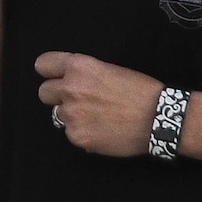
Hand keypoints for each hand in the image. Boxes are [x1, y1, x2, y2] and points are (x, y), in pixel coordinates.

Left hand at [34, 52, 161, 156]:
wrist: (158, 118)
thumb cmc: (140, 91)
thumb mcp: (109, 69)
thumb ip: (84, 74)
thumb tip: (67, 81)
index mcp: (79, 67)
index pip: (43, 65)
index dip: (50, 72)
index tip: (55, 78)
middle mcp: (70, 88)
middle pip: (44, 92)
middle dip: (57, 96)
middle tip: (79, 101)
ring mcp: (72, 114)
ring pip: (57, 115)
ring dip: (72, 116)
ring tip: (96, 117)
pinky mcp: (77, 136)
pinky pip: (70, 133)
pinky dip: (82, 133)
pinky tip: (101, 130)